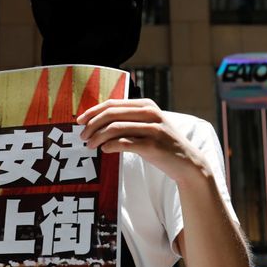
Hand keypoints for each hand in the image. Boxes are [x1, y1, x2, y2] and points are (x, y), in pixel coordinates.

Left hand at [76, 98, 204, 183]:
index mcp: (146, 105)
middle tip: (82, 137)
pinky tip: (104, 150)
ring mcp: (153, 129)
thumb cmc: (161, 144)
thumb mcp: (147, 125)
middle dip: (92, 125)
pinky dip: (109, 146)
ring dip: (97, 138)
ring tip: (90, 146)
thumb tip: (95, 121)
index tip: (79, 121)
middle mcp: (150, 113)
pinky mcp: (153, 146)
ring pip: (114, 128)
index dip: (92, 111)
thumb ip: (128, 120)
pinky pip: (124, 143)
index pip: (112, 104)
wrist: (187, 162)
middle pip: (110, 114)